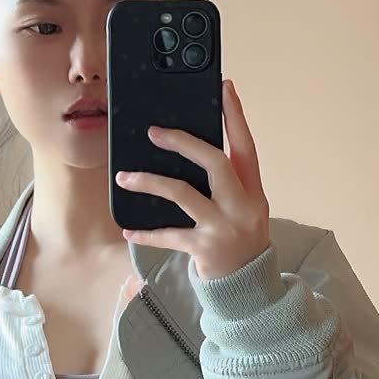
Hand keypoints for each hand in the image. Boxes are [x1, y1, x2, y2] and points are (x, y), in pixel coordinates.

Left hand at [116, 79, 270, 281]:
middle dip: (183, 142)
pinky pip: (170, 235)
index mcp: (253, 191)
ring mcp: (224, 227)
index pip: (246, 146)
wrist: (250, 291)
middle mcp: (242, 206)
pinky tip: (128, 230)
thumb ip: (228, 184)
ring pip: (184, 194)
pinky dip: (147, 233)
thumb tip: (191, 151)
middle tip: (153, 132)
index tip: (225, 87)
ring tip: (125, 177)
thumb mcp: (244, 210)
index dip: (236, 116)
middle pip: (215, 162)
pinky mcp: (206, 249)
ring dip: (150, 182)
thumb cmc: (241, 243)